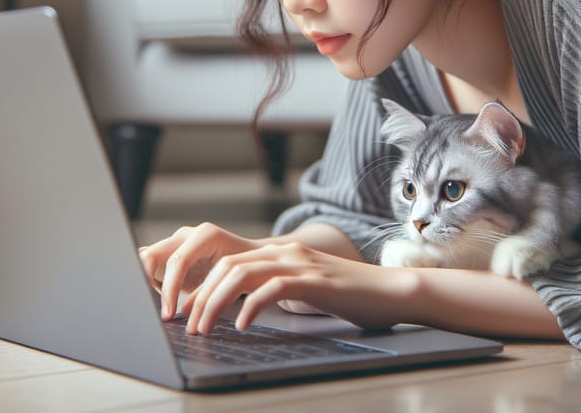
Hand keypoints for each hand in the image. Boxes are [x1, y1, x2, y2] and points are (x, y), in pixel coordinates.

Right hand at [137, 222, 262, 318]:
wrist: (249, 258)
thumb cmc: (242, 269)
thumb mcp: (227, 281)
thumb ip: (205, 292)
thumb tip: (185, 313)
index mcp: (204, 235)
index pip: (177, 261)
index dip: (169, 290)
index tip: (168, 314)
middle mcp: (187, 234)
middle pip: (151, 254)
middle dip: (148, 283)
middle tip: (158, 309)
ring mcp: (176, 240)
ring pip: (145, 255)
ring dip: (147, 281)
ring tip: (161, 303)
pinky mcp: (170, 250)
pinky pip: (150, 261)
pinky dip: (150, 279)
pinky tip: (163, 297)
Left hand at [181, 241, 401, 333]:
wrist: (391, 290)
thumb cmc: (350, 295)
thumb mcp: (306, 285)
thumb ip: (279, 286)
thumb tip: (248, 305)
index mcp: (282, 253)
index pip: (230, 261)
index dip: (203, 285)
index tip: (189, 309)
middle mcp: (286, 252)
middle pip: (229, 265)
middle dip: (202, 295)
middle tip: (189, 323)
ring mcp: (300, 264)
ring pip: (243, 273)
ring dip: (217, 301)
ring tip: (205, 327)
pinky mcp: (314, 281)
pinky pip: (273, 288)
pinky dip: (252, 306)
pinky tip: (243, 325)